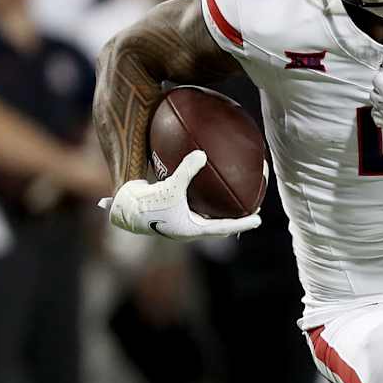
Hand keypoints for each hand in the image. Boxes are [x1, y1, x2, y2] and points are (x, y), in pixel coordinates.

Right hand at [101, 149, 261, 241]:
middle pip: (217, 224)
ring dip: (218, 209)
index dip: (242, 223)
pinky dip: (200, 198)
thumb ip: (187, 170)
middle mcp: (187, 227)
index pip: (224, 226)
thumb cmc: (147, 204)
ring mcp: (179, 221)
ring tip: (230, 197)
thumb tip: (202, 153)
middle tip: (250, 208)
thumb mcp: (170, 187)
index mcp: (191, 229)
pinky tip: (203, 185)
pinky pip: (191, 205)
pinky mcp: (170, 212)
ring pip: (205, 216)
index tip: (259, 219)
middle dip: (234, 217)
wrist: (122, 210)